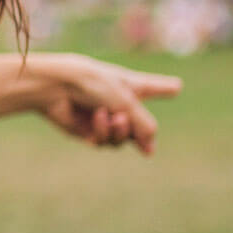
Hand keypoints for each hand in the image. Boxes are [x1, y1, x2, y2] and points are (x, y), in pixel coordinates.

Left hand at [32, 54, 181, 154]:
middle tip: (123, 117)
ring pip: (124, 139)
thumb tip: (150, 149)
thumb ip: (143, 125)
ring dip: (120, 131)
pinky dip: (103, 131)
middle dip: (135, 126)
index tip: (176, 86)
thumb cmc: (93, 83)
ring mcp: (106, 118)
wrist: (57, 88)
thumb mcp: (126, 101)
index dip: (164, 87)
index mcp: (131, 85)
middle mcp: (120, 102)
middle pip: (141, 125)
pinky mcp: (90, 132)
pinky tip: (96, 118)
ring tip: (112, 117)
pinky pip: (106, 142)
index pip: (153, 87)